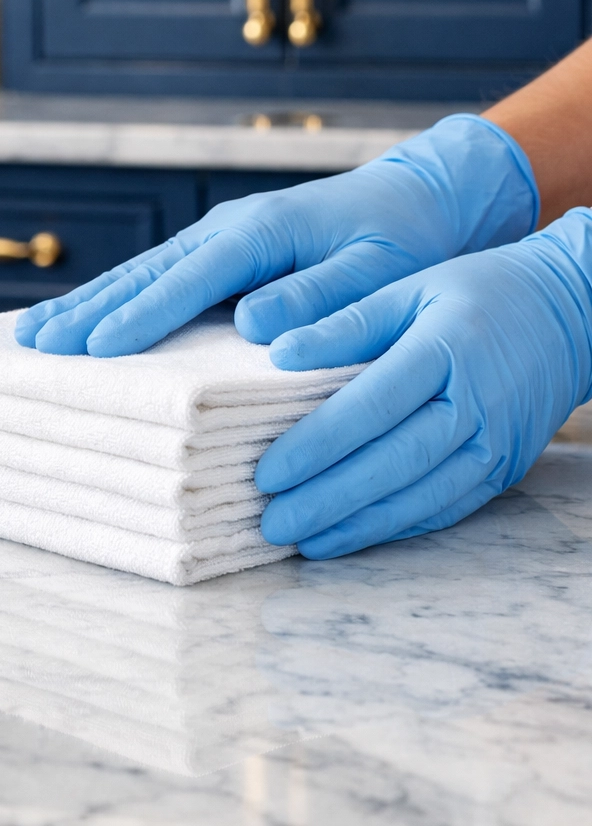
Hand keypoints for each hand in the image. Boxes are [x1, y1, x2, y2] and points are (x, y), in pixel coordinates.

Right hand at [15, 115, 537, 356]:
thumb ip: (320, 295)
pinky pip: (155, 277)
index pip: (189, 279)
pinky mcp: (219, 252)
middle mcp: (227, 230)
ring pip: (139, 273)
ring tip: (32, 333)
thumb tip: (253, 325)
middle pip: (145, 273)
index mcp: (261, 233)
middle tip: (35, 345)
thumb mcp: (378, 269)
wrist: (414, 197)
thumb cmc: (401, 239)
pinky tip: (83, 319)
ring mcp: (217, 238)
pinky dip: (113, 298)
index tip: (95, 348)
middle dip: (89, 310)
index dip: (141, 315)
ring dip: (86, 303)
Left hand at [256, 209, 591, 558]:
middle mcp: (475, 403)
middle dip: (326, 499)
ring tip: (300, 540)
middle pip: (392, 462)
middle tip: (270, 522)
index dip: (317, 444)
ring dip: (356, 525)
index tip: (267, 472)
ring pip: (419, 496)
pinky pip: (446, 507)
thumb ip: (347, 321)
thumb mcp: (412, 287)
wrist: (576, 312)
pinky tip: (351, 536)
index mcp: (446, 349)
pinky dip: (396, 527)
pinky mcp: (504, 469)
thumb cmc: (479, 292)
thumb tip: (279, 352)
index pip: (370, 406)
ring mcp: (495, 443)